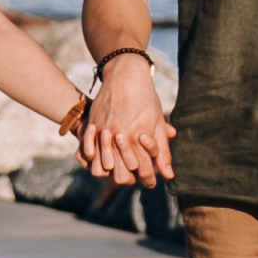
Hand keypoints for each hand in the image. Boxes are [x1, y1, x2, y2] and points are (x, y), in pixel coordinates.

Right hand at [79, 60, 175, 187]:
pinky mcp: (93, 126)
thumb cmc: (145, 99)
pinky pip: (88, 154)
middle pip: (122, 176)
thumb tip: (168, 176)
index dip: (149, 180)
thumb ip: (162, 151)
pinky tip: (102, 155)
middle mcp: (122, 137)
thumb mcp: (157, 123)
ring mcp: (105, 132)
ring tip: (118, 166)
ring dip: (111, 170)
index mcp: (140, 138)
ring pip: (103, 168)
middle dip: (130, 178)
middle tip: (134, 175)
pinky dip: (94, 158)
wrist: (125, 75)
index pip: (145, 171)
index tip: (151, 183)